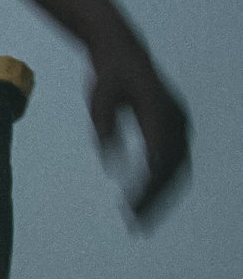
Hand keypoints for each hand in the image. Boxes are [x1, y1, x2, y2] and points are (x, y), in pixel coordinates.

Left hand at [87, 43, 190, 224]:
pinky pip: (175, 163)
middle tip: (136, 225)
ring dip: (162, 197)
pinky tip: (147, 202)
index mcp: (158, 111)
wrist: (124, 52)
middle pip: (172, 168)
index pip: (158, 156)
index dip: (148, 185)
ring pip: (177, 169)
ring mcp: (180, 124)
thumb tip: (111, 167)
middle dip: (156, 199)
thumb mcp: (98, 99)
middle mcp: (176, 119)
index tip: (132, 206)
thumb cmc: (108, 76)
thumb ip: (104, 129)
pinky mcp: (176, 128)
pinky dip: (163, 185)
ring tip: (141, 221)